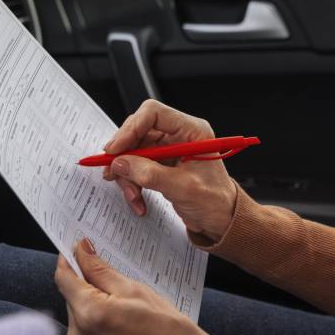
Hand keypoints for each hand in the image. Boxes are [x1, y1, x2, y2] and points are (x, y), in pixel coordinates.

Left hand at [54, 239, 227, 334]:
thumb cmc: (167, 328)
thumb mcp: (133, 288)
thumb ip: (100, 269)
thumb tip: (81, 250)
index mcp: (89, 314)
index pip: (63, 278)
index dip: (69, 260)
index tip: (77, 249)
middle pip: (70, 296)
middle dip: (85, 283)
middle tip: (111, 277)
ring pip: (77, 314)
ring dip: (90, 303)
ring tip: (122, 305)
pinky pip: (84, 332)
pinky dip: (95, 322)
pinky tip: (119, 321)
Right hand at [103, 99, 236, 241]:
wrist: (221, 220)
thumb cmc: (215, 202)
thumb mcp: (183, 188)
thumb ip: (150, 174)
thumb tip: (121, 163)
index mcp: (191, 131)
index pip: (153, 114)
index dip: (131, 129)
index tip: (115, 149)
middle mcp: (178, 135)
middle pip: (139, 132)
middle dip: (124, 155)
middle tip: (112, 171)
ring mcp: (168, 149)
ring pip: (133, 151)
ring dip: (127, 174)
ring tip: (132, 195)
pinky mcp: (161, 163)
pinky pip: (136, 166)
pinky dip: (132, 183)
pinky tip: (137, 199)